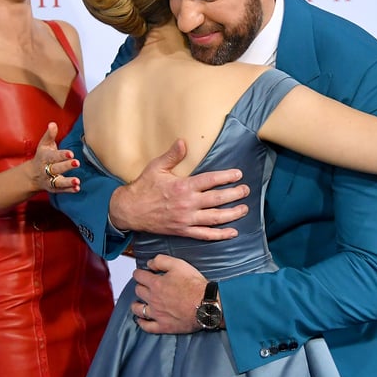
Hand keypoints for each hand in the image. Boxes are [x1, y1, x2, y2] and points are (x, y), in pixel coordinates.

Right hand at [31, 122, 80, 192]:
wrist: (32, 174)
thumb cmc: (42, 156)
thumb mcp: (44, 144)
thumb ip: (50, 135)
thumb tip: (53, 124)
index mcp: (45, 157)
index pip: (53, 156)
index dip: (62, 155)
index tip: (71, 153)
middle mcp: (46, 169)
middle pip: (56, 168)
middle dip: (66, 166)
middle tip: (77, 163)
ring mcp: (49, 180)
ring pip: (58, 182)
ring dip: (68, 182)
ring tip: (77, 181)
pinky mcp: (53, 189)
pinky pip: (61, 190)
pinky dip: (69, 190)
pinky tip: (77, 189)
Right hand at [109, 139, 248, 239]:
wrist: (130, 210)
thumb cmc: (143, 187)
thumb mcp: (156, 167)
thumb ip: (172, 155)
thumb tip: (183, 141)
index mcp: (183, 186)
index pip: (210, 180)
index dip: (226, 177)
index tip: (238, 174)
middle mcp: (187, 203)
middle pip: (217, 199)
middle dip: (234, 194)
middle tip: (246, 190)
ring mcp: (186, 219)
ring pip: (215, 218)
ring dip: (232, 214)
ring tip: (244, 209)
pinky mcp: (183, 231)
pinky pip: (205, 234)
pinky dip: (220, 235)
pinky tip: (232, 232)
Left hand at [131, 254, 205, 332]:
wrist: (206, 304)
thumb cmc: (194, 285)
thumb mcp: (178, 264)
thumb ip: (161, 261)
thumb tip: (149, 263)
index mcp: (156, 284)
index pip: (139, 276)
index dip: (138, 273)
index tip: (139, 273)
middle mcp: (153, 299)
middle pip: (138, 291)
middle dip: (140, 286)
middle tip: (144, 285)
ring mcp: (157, 314)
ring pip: (138, 309)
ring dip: (136, 305)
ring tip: (138, 302)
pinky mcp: (164, 326)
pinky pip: (147, 327)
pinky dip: (142, 323)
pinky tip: (141, 320)